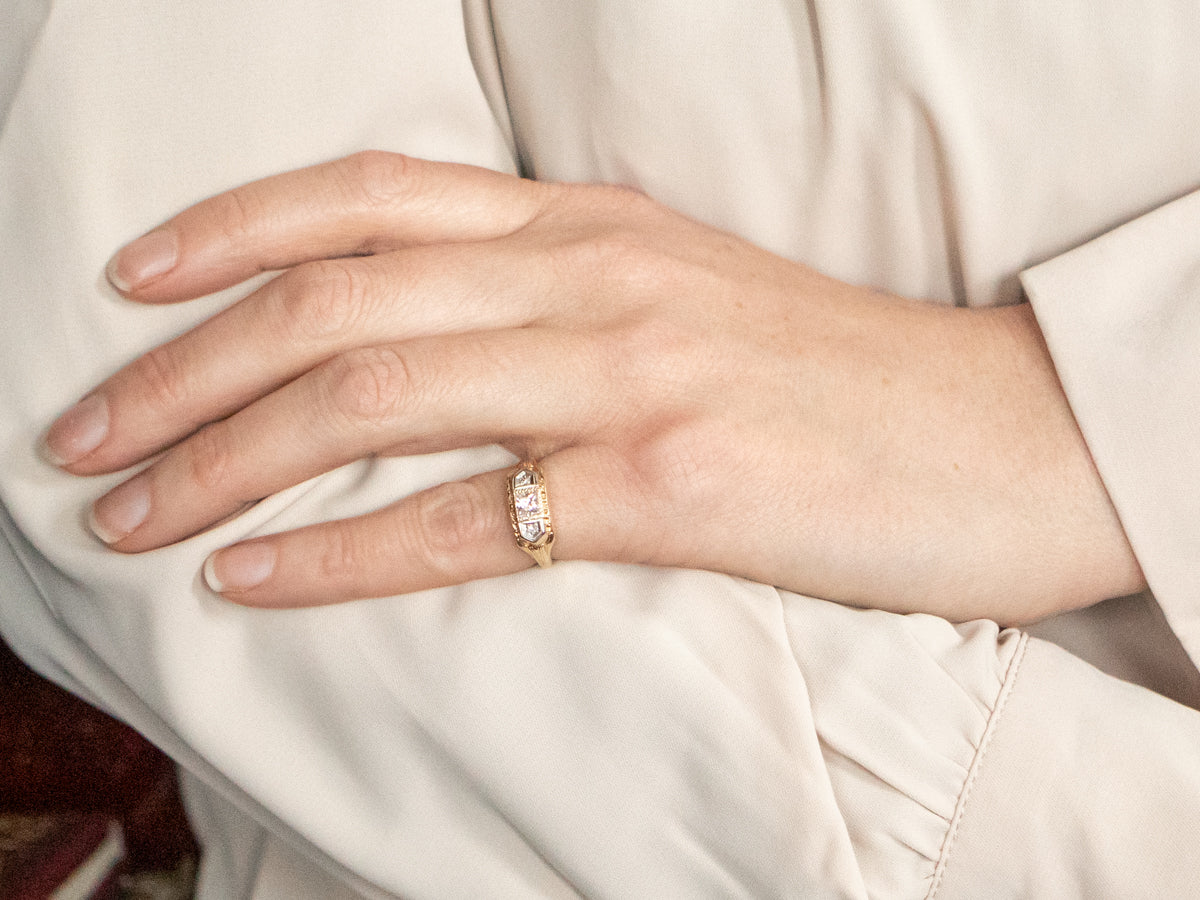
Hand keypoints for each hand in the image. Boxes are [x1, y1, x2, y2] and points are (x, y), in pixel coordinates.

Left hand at [44, 152, 1143, 622]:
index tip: (133, 280)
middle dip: (184, 368)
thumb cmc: (838, 374)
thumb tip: (436, 326)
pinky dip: (336, 554)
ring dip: (224, 458)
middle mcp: (592, 279)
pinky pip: (459, 519)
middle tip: (82, 432)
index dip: (232, 229)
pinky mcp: (666, 486)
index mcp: (591, 224)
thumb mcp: (682, 292)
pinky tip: (250, 579)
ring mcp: (627, 376)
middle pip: (336, 301)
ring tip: (127, 513)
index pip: (370, 195)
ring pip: (372, 397)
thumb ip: (560, 292)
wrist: (994, 436)